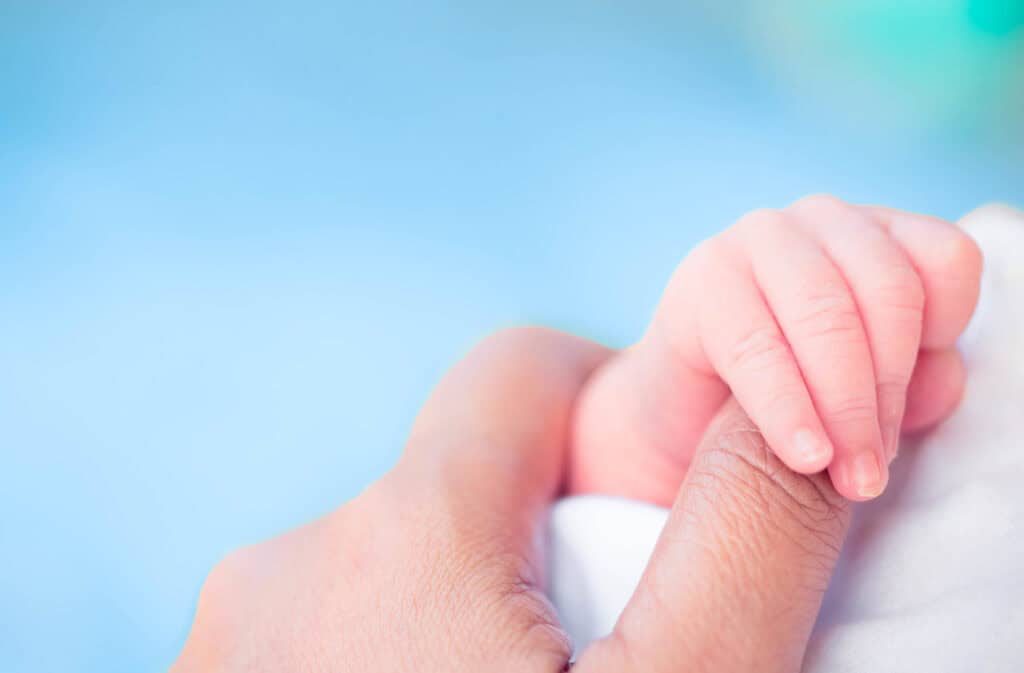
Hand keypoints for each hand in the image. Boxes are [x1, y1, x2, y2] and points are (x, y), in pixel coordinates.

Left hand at [172, 327, 856, 672]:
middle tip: (592, 652)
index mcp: (403, 538)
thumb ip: (741, 539)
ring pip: (383, 568)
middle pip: (451, 485)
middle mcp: (287, 568)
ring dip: (454, 610)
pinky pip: (318, 635)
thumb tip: (777, 406)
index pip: (517, 370)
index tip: (643, 485)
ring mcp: (227, 644)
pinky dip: (382, 658)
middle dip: (533, 537)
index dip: (600, 401)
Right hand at [572, 195, 981, 502]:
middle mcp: (821, 219)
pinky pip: (757, 346)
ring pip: (828, 316)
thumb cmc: (792, 395)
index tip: (915, 407)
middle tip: (875, 472)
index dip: (943, 337)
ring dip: (844, 408)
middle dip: (887, 394)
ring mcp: (757, 239)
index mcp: (877, 233)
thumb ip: (918, 380)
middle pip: (889, 293)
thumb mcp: (870, 390)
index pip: (945, 260)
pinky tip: (803, 455)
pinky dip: (787, 408)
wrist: (687, 414)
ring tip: (848, 477)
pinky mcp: (703, 278)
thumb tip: (939, 380)